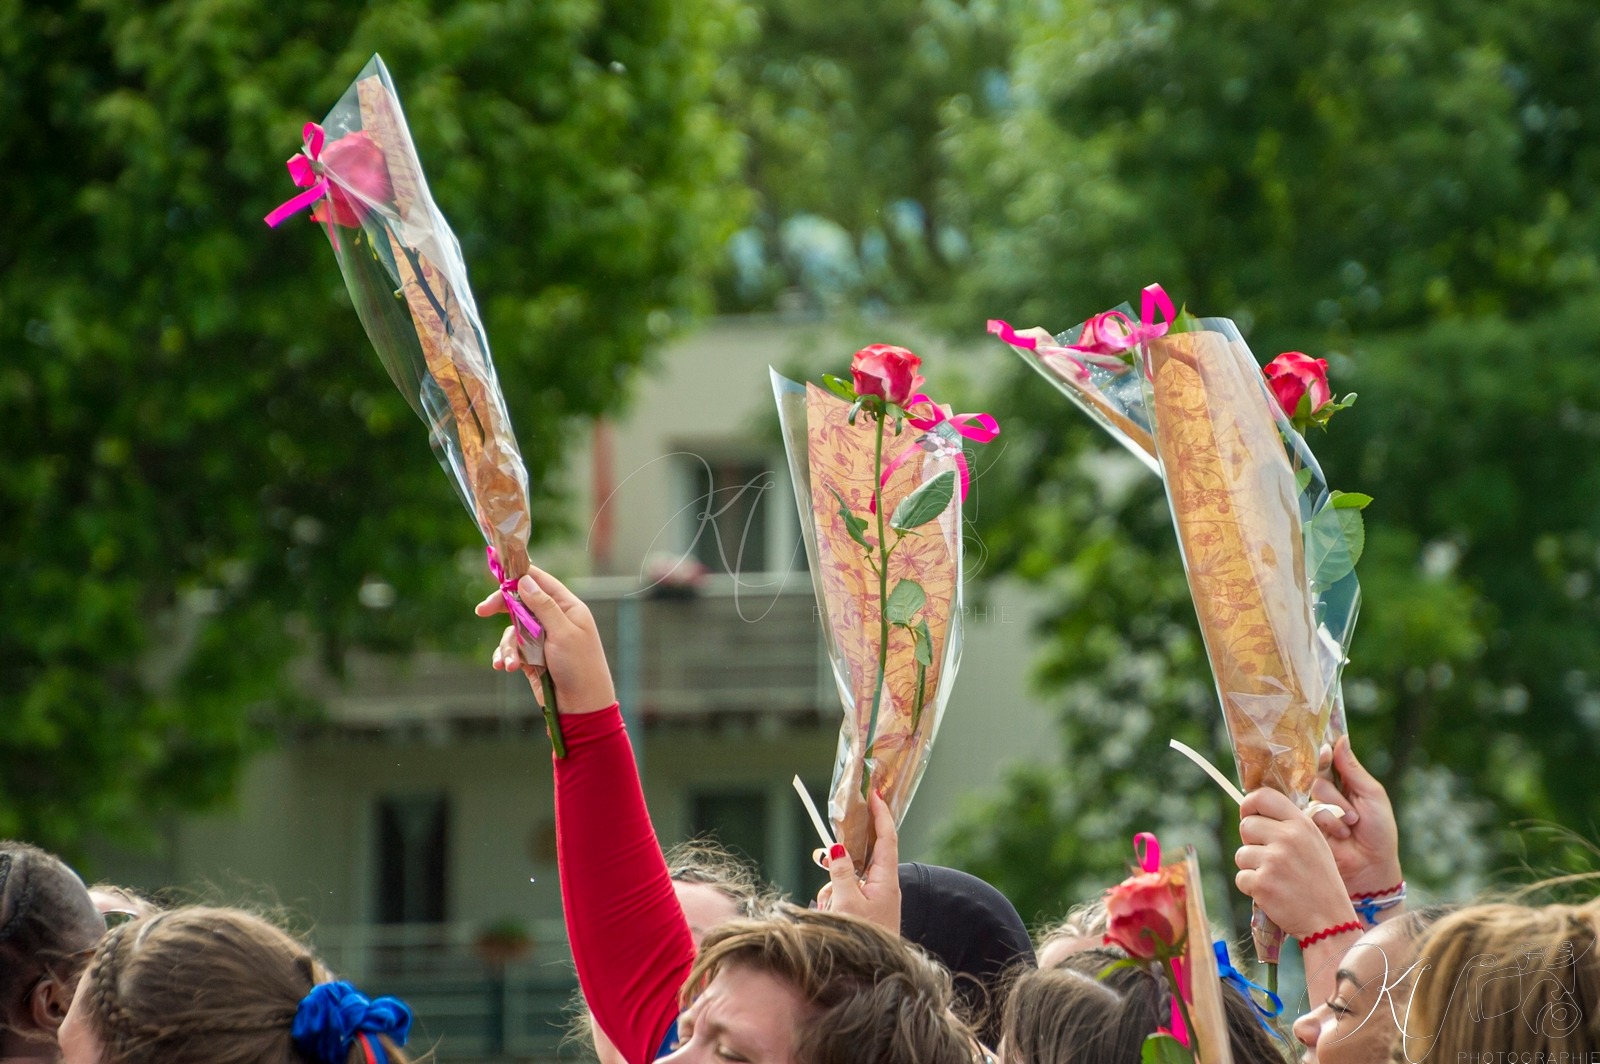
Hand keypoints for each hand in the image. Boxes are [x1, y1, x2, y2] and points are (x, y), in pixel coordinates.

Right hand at [476, 566, 616, 713]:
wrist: (582, 707)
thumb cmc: (580, 667)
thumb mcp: (563, 633)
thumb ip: (543, 606)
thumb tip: (525, 580)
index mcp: (567, 608)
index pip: (540, 581)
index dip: (518, 574)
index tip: (496, 570)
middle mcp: (554, 619)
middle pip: (521, 603)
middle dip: (501, 607)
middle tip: (481, 611)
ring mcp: (542, 638)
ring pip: (512, 629)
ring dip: (507, 646)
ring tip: (509, 664)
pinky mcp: (532, 657)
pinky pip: (512, 649)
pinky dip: (506, 657)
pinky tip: (505, 667)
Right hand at [814, 790, 900, 934]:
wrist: (871, 975)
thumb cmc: (864, 938)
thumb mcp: (847, 903)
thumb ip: (840, 873)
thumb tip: (836, 848)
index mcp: (886, 880)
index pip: (886, 838)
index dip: (881, 815)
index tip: (875, 794)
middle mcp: (883, 886)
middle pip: (860, 856)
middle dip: (840, 859)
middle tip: (824, 856)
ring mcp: (874, 899)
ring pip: (847, 878)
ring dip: (833, 888)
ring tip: (829, 909)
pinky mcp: (865, 911)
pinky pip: (844, 895)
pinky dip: (833, 901)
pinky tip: (829, 915)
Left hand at [1235, 788, 1357, 938]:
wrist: (1330, 921)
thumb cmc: (1320, 881)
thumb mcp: (1314, 843)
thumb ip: (1289, 826)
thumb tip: (1252, 813)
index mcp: (1301, 824)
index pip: (1263, 796)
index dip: (1249, 804)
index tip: (1248, 814)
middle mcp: (1287, 838)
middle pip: (1246, 826)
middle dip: (1252, 842)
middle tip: (1270, 858)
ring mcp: (1273, 860)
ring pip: (1241, 854)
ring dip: (1252, 867)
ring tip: (1277, 878)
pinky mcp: (1261, 883)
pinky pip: (1241, 878)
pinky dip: (1252, 887)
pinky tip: (1272, 893)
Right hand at [1310, 736, 1402, 898]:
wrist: (1371, 867)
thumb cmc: (1379, 832)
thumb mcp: (1372, 796)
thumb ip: (1353, 769)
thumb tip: (1340, 739)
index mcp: (1345, 782)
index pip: (1328, 759)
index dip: (1324, 754)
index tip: (1324, 752)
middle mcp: (1327, 793)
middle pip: (1318, 774)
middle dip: (1337, 793)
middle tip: (1354, 811)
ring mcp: (1315, 808)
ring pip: (1315, 793)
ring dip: (1337, 810)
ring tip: (1351, 826)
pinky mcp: (1305, 824)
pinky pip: (1310, 812)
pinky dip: (1329, 822)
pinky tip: (1341, 835)